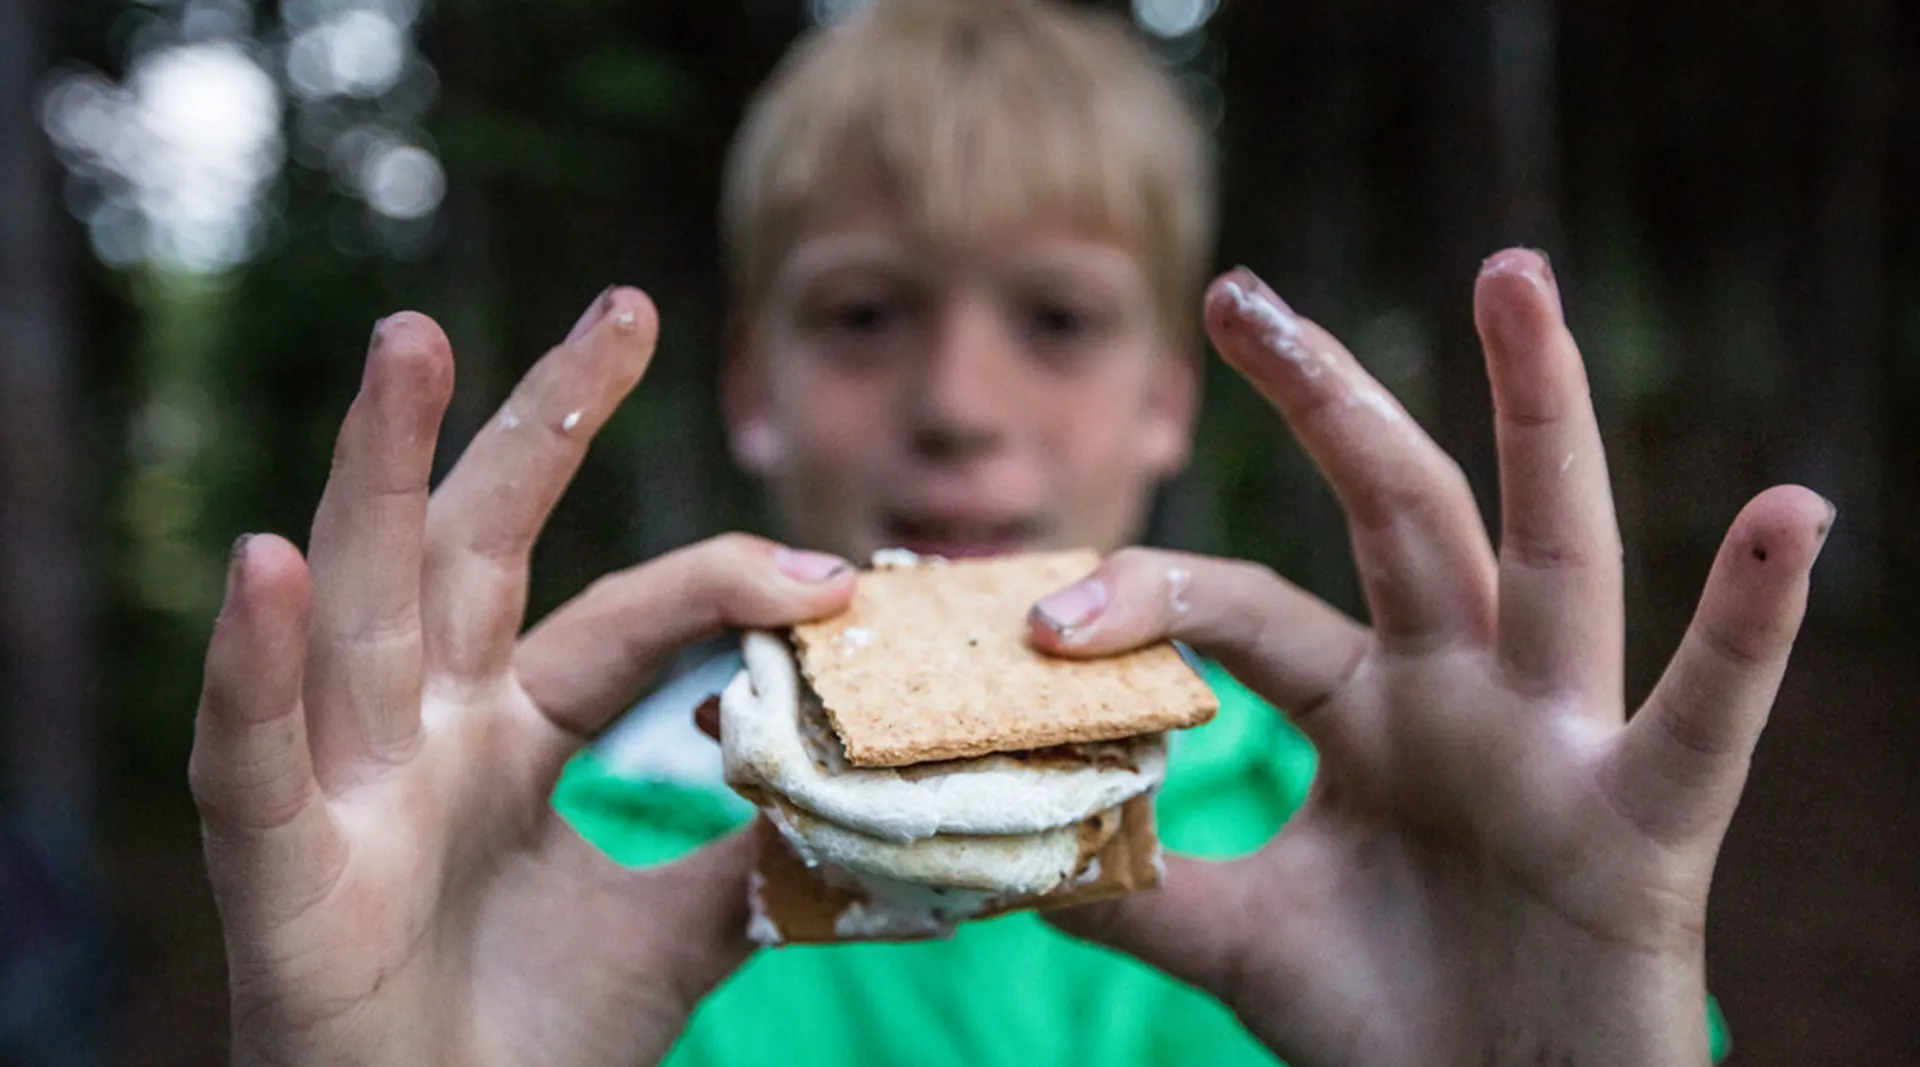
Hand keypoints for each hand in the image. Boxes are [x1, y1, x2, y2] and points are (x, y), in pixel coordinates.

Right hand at [191, 289, 854, 1066]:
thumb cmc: (529, 1040)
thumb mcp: (677, 937)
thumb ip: (755, 861)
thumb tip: (881, 809)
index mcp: (514, 734)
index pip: (621, 614)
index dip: (719, 580)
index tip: (835, 573)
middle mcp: (427, 731)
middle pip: (480, 544)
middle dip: (540, 424)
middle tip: (626, 308)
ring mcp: (349, 788)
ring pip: (358, 604)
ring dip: (374, 471)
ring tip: (412, 344)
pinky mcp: (280, 870)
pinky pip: (255, 758)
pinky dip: (253, 668)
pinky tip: (263, 563)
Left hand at [1028, 250, 1829, 1066]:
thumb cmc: (1390, 1022)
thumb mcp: (1240, 937)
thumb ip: (1133, 886)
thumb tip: (1003, 840)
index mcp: (1367, 708)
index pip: (1248, 606)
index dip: (1150, 597)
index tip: (1045, 615)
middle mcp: (1464, 693)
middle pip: (1396, 510)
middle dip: (1328, 396)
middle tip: (1239, 292)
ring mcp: (1560, 742)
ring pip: (1553, 553)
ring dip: (1541, 415)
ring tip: (1511, 275)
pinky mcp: (1648, 824)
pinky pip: (1707, 714)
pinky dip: (1751, 624)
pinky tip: (1789, 516)